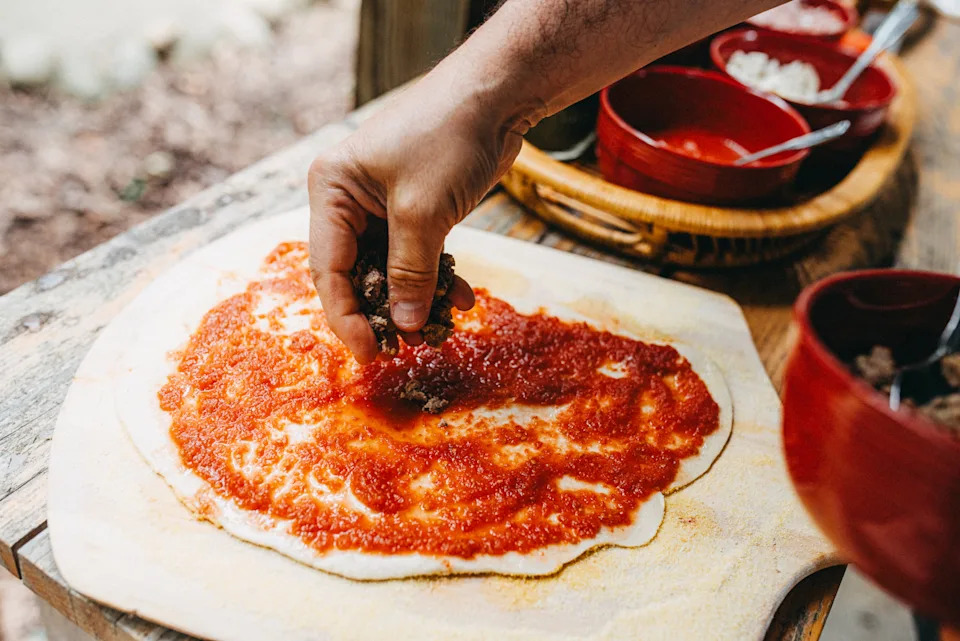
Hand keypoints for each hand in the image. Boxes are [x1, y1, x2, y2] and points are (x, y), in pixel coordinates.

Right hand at [308, 68, 529, 363]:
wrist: (496, 97)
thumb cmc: (446, 139)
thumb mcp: (421, 212)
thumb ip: (410, 273)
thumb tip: (405, 324)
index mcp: (332, 192)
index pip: (328, 269)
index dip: (346, 316)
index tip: (371, 353)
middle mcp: (350, 201)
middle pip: (357, 274)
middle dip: (383, 312)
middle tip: (405, 347)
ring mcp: (384, 207)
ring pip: (391, 271)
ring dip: (415, 300)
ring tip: (439, 329)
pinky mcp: (417, 211)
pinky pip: (419, 257)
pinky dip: (438, 279)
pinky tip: (462, 299)